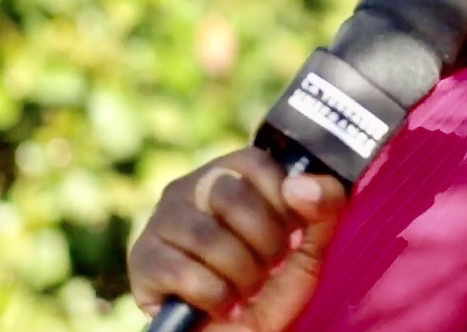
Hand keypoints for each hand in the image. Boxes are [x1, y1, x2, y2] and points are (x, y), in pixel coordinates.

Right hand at [128, 147, 347, 331]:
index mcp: (230, 174)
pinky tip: (219, 303)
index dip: (282, 204)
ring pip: (207, 237)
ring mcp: (161, 222)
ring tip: (244, 290)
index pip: (256, 163)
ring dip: (241, 276)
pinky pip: (183, 272)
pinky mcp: (143, 260)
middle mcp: (189, 188)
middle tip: (267, 269)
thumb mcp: (311, 248)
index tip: (289, 235)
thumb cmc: (273, 289)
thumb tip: (299, 183)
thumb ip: (323, 207)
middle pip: (230, 197)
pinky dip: (214, 297)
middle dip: (264, 245)